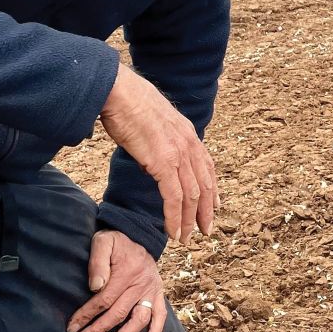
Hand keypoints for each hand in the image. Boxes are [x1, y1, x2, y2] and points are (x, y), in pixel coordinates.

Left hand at [67, 230, 166, 331]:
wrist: (138, 236)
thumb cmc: (116, 242)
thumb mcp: (103, 242)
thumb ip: (98, 261)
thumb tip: (95, 287)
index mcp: (127, 272)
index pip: (104, 300)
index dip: (86, 315)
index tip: (72, 327)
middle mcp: (141, 283)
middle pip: (118, 313)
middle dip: (96, 330)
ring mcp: (151, 290)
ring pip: (139, 320)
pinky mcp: (158, 294)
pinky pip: (160, 316)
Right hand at [100, 63, 219, 242]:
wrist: (119, 93)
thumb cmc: (128, 105)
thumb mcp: (155, 124)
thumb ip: (161, 144)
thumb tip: (154, 163)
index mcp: (188, 133)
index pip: (207, 167)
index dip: (212, 189)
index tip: (213, 207)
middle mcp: (189, 144)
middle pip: (205, 184)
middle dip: (205, 211)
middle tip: (204, 230)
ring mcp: (178, 153)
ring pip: (192, 195)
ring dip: (190, 220)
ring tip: (186, 238)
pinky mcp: (163, 162)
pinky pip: (174, 197)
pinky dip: (175, 217)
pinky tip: (173, 231)